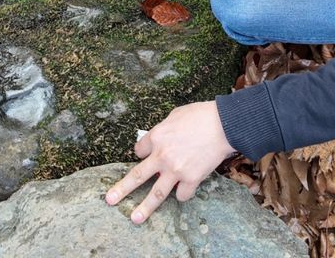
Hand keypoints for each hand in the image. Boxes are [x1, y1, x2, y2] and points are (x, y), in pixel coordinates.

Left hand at [104, 101, 235, 223]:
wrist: (224, 124)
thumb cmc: (201, 115)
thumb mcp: (175, 114)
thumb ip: (163, 129)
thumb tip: (158, 138)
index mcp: (156, 137)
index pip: (139, 151)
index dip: (143, 153)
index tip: (146, 155)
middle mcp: (162, 156)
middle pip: (137, 176)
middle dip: (122, 189)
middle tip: (110, 200)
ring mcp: (176, 170)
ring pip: (156, 194)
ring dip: (145, 208)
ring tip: (135, 219)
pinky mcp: (192, 179)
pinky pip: (182, 195)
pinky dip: (182, 194)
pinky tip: (183, 190)